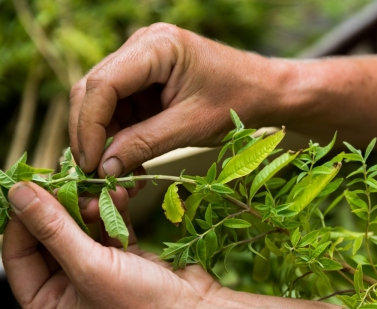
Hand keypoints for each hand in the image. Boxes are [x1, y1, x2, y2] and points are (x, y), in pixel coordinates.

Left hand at [1, 182, 220, 308]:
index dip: (23, 220)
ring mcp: (99, 276)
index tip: (32, 186)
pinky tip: (119, 196)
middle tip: (73, 185)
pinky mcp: (126, 261)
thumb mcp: (92, 268)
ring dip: (91, 208)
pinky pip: (110, 230)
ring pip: (81, 231)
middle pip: (50, 239)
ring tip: (102, 193)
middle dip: (63, 210)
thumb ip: (53, 229)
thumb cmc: (145, 308)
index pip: (17, 256)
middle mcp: (70, 294)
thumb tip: (18, 196)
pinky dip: (114, 212)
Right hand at [70, 23, 288, 177]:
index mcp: (157, 46)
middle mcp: (142, 46)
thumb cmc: (238, 101)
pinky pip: (121, 108)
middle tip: (93, 173)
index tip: (91, 165)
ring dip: (105, 138)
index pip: (103, 84)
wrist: (266, 92)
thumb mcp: (191, 127)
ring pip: (103, 102)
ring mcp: (143, 61)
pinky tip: (129, 161)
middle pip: (94, 90)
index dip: (90, 127)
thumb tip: (104, 169)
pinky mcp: (147, 79)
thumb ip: (145, 144)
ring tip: (116, 174)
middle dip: (91, 134)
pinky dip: (121, 136)